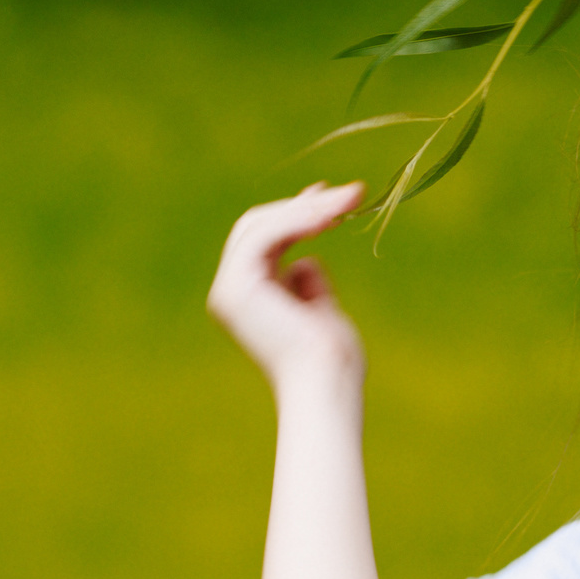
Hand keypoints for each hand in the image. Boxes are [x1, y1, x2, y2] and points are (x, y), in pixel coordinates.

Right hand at [209, 181, 368, 388]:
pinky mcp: (237, 287)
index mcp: (246, 296)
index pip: (262, 238)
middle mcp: (230, 291)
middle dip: (303, 205)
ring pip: (260, 225)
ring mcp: (229, 289)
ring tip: (347, 202)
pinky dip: (297, 220)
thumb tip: (307, 258)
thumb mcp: (320, 308)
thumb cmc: (331, 357)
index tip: (332, 195)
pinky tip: (328, 217)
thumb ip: (308, 281)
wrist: (327, 385)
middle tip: (350, 194)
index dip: (295, 212)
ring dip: (307, 208)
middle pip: (257, 225)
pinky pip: (264, 235)